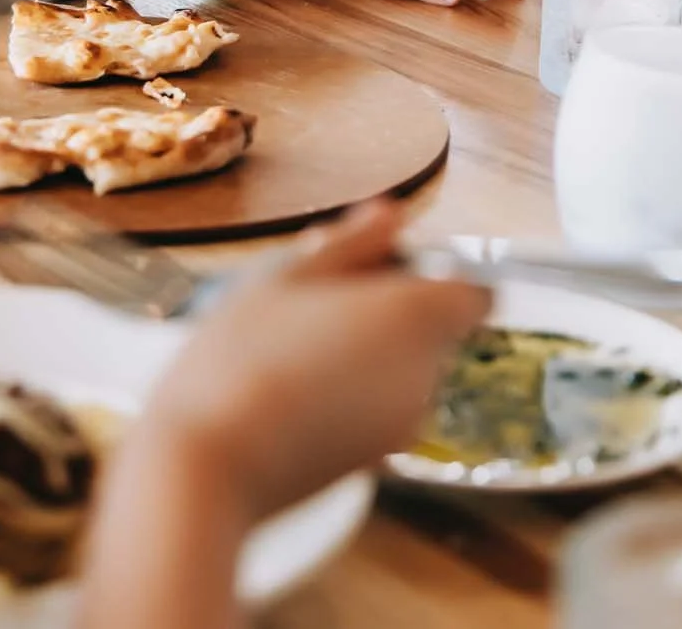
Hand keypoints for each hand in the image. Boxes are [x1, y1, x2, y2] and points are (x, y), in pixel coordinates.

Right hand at [134, 201, 489, 521]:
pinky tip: (291, 392)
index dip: (435, 276)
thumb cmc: (240, 358)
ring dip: (367, 354)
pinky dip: (352, 396)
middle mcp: (426, 372)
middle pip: (433, 329)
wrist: (208, 467)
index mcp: (416, 315)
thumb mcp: (287, 277)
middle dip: (389, 312)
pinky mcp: (376, 461)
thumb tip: (393, 214)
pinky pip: (379, 409)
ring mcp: (404, 423)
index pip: (473, 294)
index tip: (380, 271)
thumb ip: (351, 242)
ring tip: (291, 349)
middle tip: (313, 303)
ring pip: (403, 370)